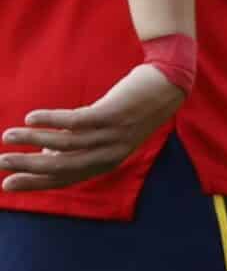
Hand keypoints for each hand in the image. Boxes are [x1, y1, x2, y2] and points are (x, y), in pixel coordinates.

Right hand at [0, 65, 185, 191]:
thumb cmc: (130, 110)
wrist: (166, 85)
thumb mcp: (105, 134)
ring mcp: (112, 135)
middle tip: (1, 162)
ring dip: (33, 139)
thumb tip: (44, 152)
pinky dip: (51, 120)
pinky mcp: (113, 115)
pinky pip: (76, 121)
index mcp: (105, 163)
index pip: (65, 179)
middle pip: (62, 166)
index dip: (35, 183)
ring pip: (66, 144)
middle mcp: (109, 154)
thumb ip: (77, 146)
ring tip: (7, 135)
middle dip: (29, 166)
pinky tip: (31, 116)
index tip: (7, 185)